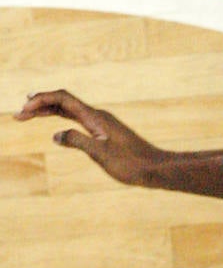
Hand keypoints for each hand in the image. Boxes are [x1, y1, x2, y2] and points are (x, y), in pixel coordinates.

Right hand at [15, 90, 168, 185]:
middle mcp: (99, 116)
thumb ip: (78, 142)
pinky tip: (58, 126)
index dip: (40, 101)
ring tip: (30, 114)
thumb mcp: (102, 154)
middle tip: (19, 114)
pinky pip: (80, 119)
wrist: (157, 169)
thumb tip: (56, 135)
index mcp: (96, 118)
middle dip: (40, 104)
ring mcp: (103, 123)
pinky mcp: (107, 132)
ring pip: (71, 110)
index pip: (63, 99)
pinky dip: (64, 119)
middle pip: (64, 101)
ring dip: (50, 110)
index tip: (23, 111)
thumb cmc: (132, 164)